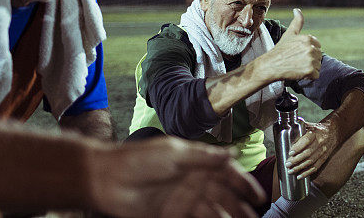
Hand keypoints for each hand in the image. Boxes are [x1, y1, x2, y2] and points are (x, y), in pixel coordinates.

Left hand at [92, 136, 265, 217]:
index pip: (226, 172)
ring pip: (213, 210)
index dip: (243, 183)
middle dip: (240, 205)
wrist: (106, 179)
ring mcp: (183, 199)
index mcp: (196, 162)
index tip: (257, 195)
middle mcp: (192, 181)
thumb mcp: (174, 153)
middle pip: (223, 195)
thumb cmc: (137, 159)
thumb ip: (204, 156)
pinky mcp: (172, 215)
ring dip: (228, 216)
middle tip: (253, 216)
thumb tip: (231, 154)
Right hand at [259, 9, 321, 81]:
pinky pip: (316, 75)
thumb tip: (297, 10)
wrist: (271, 65)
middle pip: (318, 56)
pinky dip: (309, 77)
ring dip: (309, 68)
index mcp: (308, 38)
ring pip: (318, 66)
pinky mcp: (310, 71)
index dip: (308, 51)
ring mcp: (311, 59)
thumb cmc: (280, 50)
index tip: (298, 53)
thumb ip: (297, 21)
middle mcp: (311, 48)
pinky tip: (299, 73)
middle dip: (309, 60)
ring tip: (297, 66)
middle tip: (296, 60)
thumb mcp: (289, 34)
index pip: (317, 46)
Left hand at [286, 121, 338, 178]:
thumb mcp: (310, 125)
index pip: (306, 141)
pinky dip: (307, 172)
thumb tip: (287, 128)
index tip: (291, 153)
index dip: (298, 147)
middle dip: (297, 160)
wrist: (333, 132)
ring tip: (291, 171)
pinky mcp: (324, 158)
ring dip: (300, 167)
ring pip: (311, 161)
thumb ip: (299, 127)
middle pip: (308, 153)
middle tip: (288, 164)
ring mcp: (323, 151)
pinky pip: (316, 167)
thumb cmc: (318, 129)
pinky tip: (299, 175)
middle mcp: (320, 142)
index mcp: (315, 133)